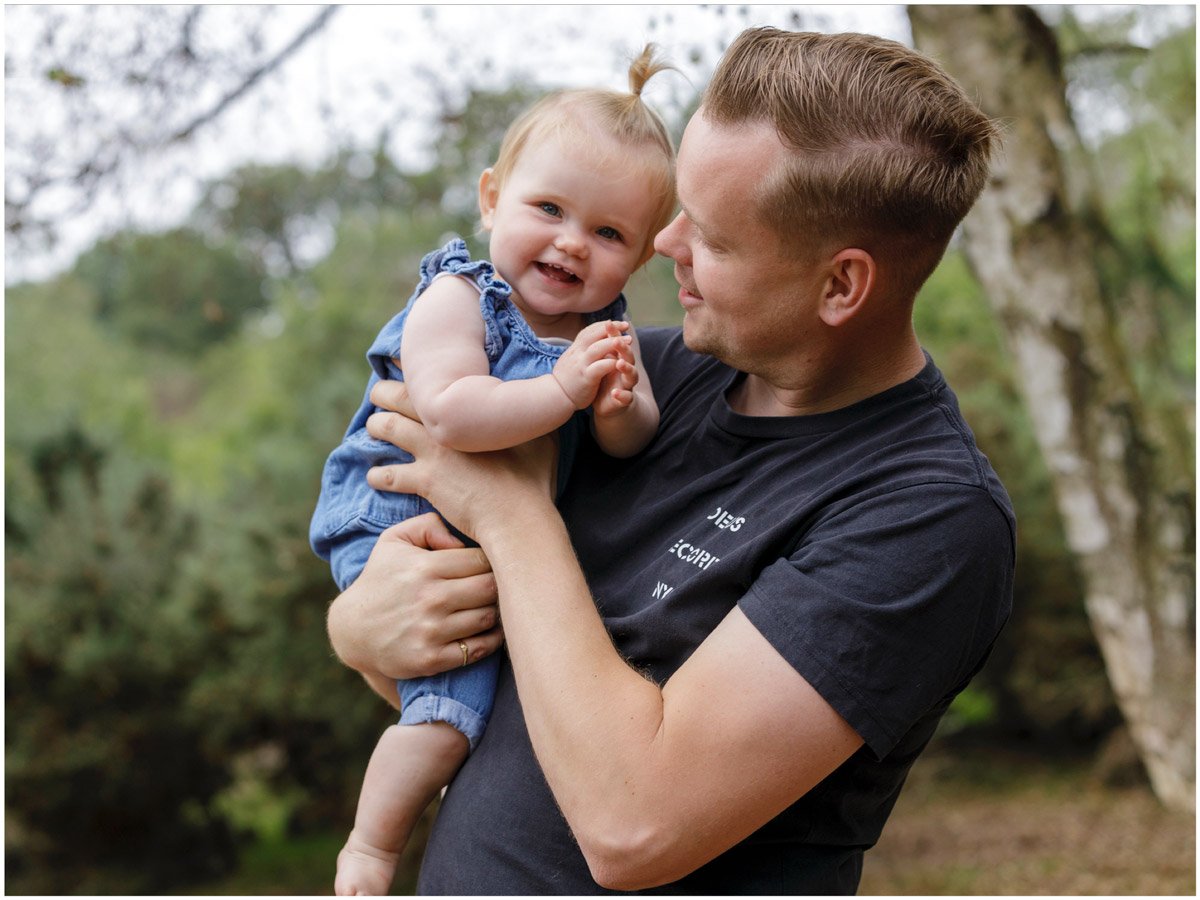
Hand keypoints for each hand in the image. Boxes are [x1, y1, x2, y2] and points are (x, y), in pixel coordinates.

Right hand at [327, 512, 501, 681]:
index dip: (491, 559)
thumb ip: (428, 525)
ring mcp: (431, 631)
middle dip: (499, 584)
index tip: (489, 563)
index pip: (481, 559)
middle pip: (491, 587)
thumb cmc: (380, 579)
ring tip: (491, 604)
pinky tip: (489, 629)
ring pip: (489, 616)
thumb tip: (461, 541)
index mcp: (425, 567)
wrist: (353, 630)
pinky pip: (479, 648)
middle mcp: (430, 599)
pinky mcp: (432, 659)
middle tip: (498, 584)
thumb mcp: (394, 540)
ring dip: (496, 610)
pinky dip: (491, 639)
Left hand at [365, 378, 557, 542]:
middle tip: (378, 392)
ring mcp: (430, 452)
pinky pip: (389, 475)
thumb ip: (532, 415)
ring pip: (387, 429)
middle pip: (400, 398)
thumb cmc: (532, 476)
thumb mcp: (541, 436)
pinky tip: (374, 476)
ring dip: (376, 426)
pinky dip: (379, 475)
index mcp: (468, 408)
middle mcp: (443, 424)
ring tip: (372, 428)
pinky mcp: (424, 481)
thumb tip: (546, 398)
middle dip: (384, 392)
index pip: (432, 380)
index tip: (405, 365)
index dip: (414, 371)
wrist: (516, 516)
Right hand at [551, 320, 632, 408]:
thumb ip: (581, 350)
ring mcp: (581, 365)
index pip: (589, 331)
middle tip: (626, 327)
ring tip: (628, 341)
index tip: (618, 323)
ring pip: (598, 348)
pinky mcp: (586, 378)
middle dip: (611, 329)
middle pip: (594, 335)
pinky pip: (600, 367)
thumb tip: (589, 339)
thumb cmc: (566, 379)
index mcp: (575, 348)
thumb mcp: (571, 359)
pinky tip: (621, 361)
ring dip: (614, 343)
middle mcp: (577, 353)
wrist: (555, 396)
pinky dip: (611, 362)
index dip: (604, 325)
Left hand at [593, 321, 638, 417]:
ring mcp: (627, 385)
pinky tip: (615, 393)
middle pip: (629, 356)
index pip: (618, 344)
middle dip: (624, 348)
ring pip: (632, 375)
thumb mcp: (603, 362)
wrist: (610, 405)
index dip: (615, 334)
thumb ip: (604, 347)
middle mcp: (626, 370)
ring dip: (627, 369)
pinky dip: (622, 395)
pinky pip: (627, 397)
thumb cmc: (606, 380)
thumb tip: (601, 323)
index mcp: (619, 359)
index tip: (609, 323)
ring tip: (619, 363)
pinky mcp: (625, 400)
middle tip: (617, 341)